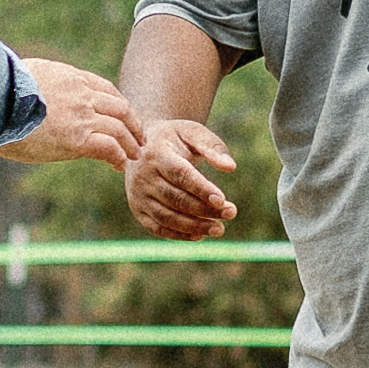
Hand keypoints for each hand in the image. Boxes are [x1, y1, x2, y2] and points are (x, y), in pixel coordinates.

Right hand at [0, 53, 147, 165]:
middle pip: (119, 107)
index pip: (104, 88)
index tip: (123, 115)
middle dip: (132, 122)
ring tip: (135, 154)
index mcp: (69, 77)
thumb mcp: (22, 76)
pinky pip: (109, 148)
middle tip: (138, 136)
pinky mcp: (77, 139)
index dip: (117, 103)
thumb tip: (23, 91)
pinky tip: (119, 165)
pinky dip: (118, 156)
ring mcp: (81, 116)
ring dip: (131, 142)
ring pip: (119, 127)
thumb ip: (35, 83)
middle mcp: (81, 94)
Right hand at [121, 110, 242, 241]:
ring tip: (219, 229)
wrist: (141, 144)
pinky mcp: (138, 210)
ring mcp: (137, 196)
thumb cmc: (174, 138)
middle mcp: (142, 177)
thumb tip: (230, 167)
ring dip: (194, 226)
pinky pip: (157, 228)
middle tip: (231, 213)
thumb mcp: (192, 132)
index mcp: (156, 154)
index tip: (222, 200)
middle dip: (204, 209)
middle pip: (175, 199)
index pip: (179, 174)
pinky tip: (200, 235)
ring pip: (166, 217)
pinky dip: (178, 235)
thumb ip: (212, 146)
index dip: (201, 189)